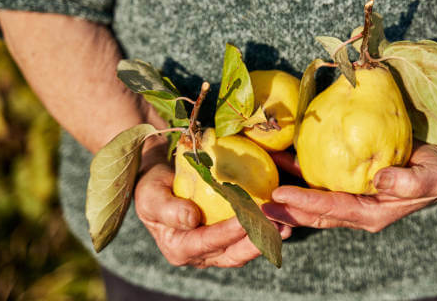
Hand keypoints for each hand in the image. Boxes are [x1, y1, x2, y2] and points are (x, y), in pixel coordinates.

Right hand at [135, 142, 291, 267]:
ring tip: (284, 226)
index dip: (229, 232)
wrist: (161, 181)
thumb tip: (191, 219)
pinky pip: (247, 239)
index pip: (208, 242)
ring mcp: (214, 249)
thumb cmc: (153, 186)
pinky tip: (279, 219)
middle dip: (256, 241)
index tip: (247, 218)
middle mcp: (199, 255)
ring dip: (265, 240)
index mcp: (179, 248)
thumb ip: (168, 209)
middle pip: (232, 254)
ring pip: (244, 250)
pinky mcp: (226, 239)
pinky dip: (263, 231)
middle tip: (277, 226)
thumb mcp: (151, 195)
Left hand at [264, 144, 436, 232]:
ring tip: (257, 180)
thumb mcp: (431, 177)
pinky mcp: (349, 176)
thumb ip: (408, 182)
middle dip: (284, 208)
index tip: (279, 195)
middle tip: (253, 202)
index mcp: (373, 212)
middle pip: (314, 211)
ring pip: (311, 195)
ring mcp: (351, 193)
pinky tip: (279, 157)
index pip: (333, 210)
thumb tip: (378, 180)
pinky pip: (319, 176)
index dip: (305, 203)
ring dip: (285, 189)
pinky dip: (298, 170)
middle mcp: (357, 206)